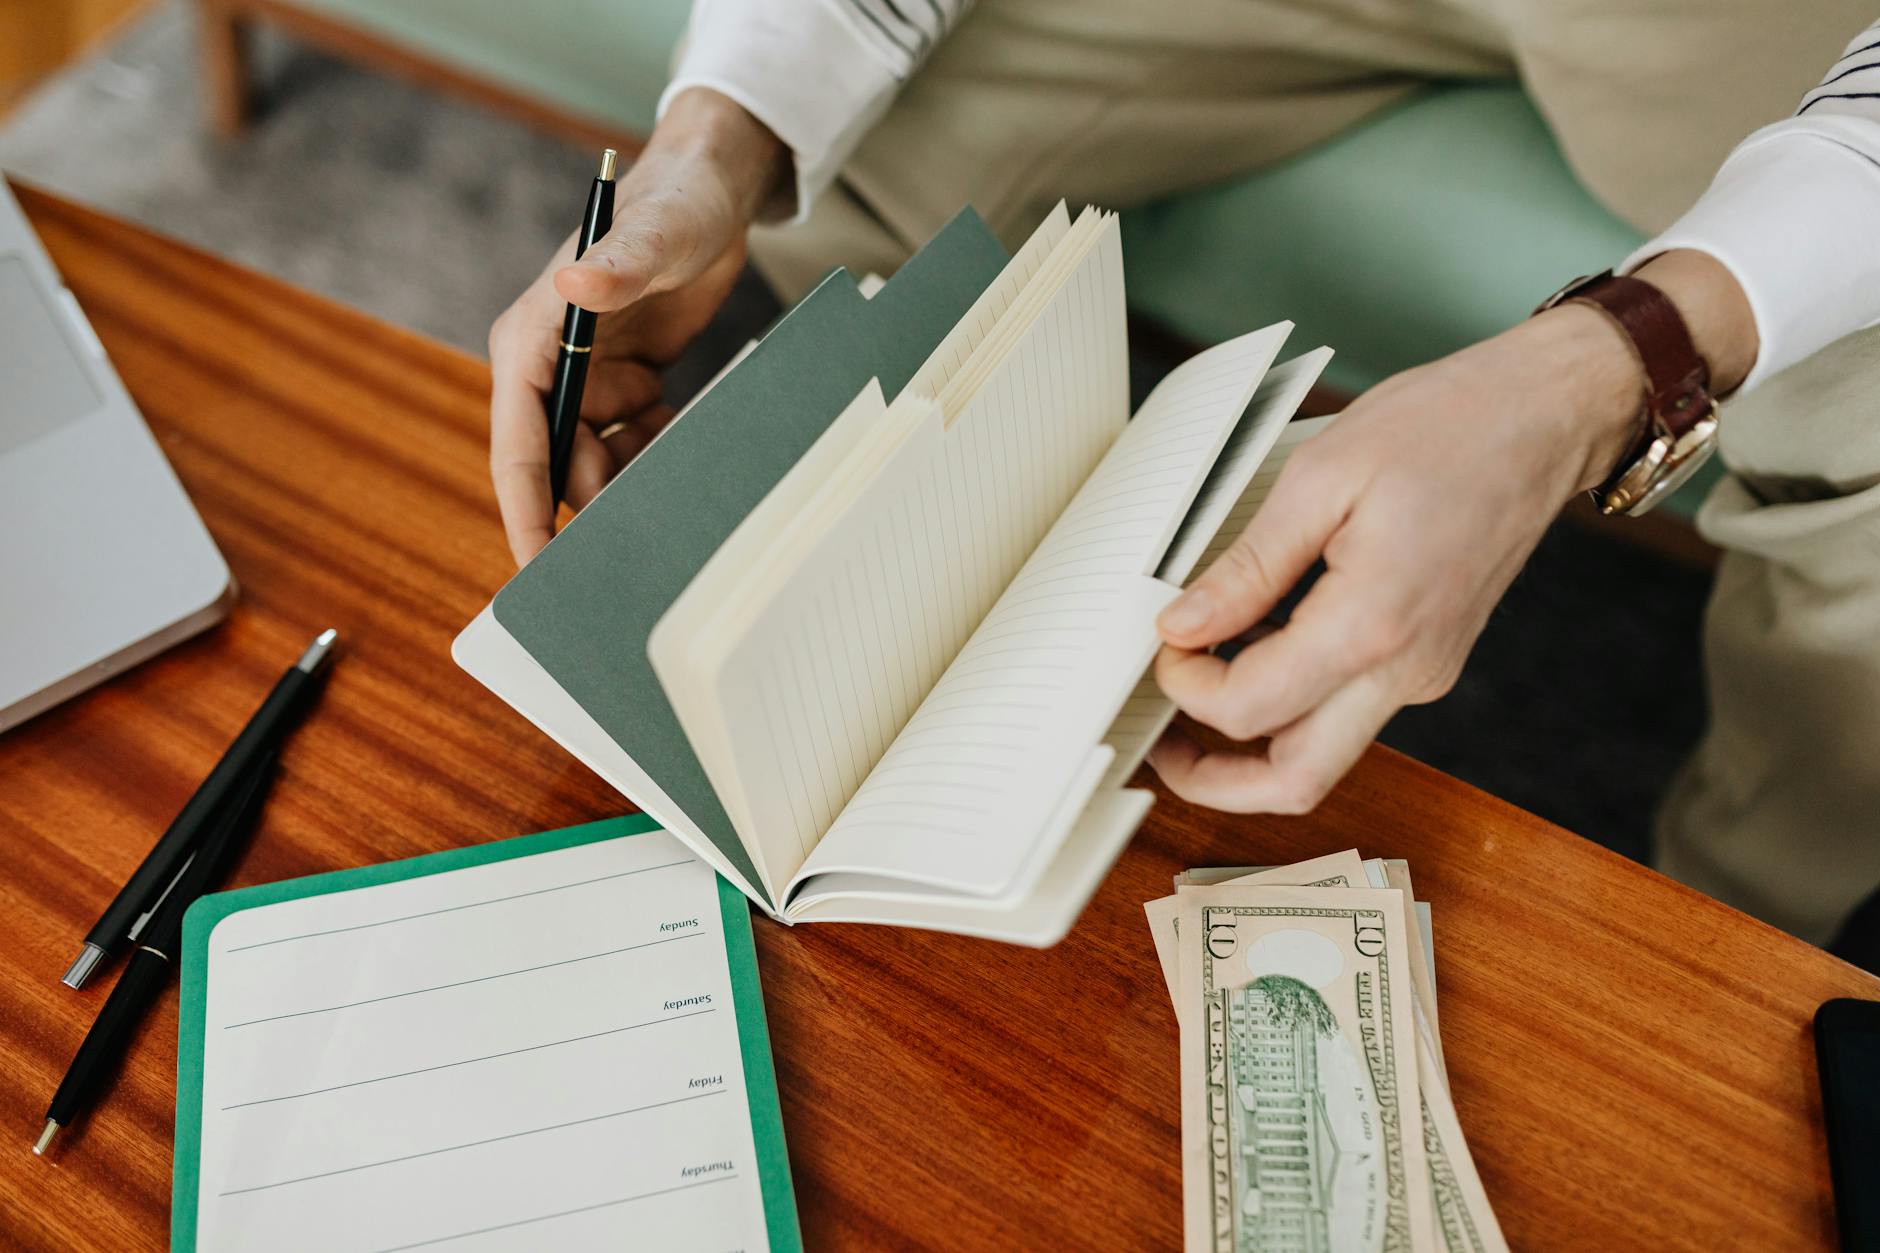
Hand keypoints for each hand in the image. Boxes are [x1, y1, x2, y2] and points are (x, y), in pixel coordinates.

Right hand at [488, 89, 786, 563]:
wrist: (714, 190)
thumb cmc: (676, 201)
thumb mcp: (657, 234)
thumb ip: (618, 265)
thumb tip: (573, 285)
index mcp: (529, 340)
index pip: (517, 445)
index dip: (525, 512)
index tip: (537, 569)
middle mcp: (550, 367)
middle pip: (562, 466)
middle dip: (599, 501)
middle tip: (652, 530)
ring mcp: (590, 378)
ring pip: (602, 462)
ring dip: (638, 476)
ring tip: (681, 464)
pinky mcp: (627, 382)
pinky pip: (637, 444)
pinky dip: (662, 452)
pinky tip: (689, 433)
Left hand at [1146, 249, 1756, 812]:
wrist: (1546, 418)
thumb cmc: (1448, 428)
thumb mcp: (1320, 478)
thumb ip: (1247, 567)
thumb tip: (1184, 624)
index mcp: (1373, 625)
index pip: (1251, 709)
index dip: (1188, 687)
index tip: (1166, 642)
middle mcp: (1406, 671)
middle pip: (1296, 781)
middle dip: (1216, 780)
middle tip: (1162, 746)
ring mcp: (1424, 673)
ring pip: (1323, 755)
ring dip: (1253, 744)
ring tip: (1198, 690)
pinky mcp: (1428, 662)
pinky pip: (1349, 711)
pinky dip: (1293, 704)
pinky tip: (1255, 651)